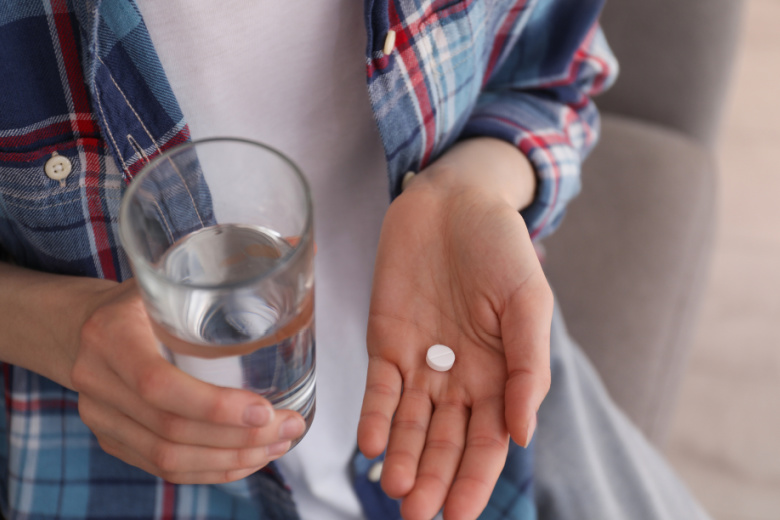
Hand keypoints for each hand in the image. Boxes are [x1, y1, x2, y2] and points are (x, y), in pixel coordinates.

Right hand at [71, 280, 305, 483]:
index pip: (159, 384)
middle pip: (171, 430)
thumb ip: (231, 263)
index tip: (266, 410)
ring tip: (278, 445)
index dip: (214, 406)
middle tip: (289, 428)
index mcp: (112, 334)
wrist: (75, 325)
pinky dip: (210, 471)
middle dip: (239, 438)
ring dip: (231, 459)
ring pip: (168, 459)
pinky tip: (247, 460)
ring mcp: (100, 417)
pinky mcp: (110, 439)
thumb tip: (302, 245)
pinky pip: (162, 469)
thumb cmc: (138, 297)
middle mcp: (98, 381)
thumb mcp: (170, 273)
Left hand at [358, 141, 552, 519]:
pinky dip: (375, 415)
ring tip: (393, 489)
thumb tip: (522, 435)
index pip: (488, 441)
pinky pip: (379, 387)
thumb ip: (527, 368)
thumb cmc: (500, 248)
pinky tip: (370, 443)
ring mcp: (420, 362)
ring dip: (400, 457)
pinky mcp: (385, 341)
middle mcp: (459, 378)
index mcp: (500, 375)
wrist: (452, 202)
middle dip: (432, 478)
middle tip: (416, 515)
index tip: (457, 515)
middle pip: (444, 441)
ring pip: (408, 422)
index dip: (473, 479)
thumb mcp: (529, 303)